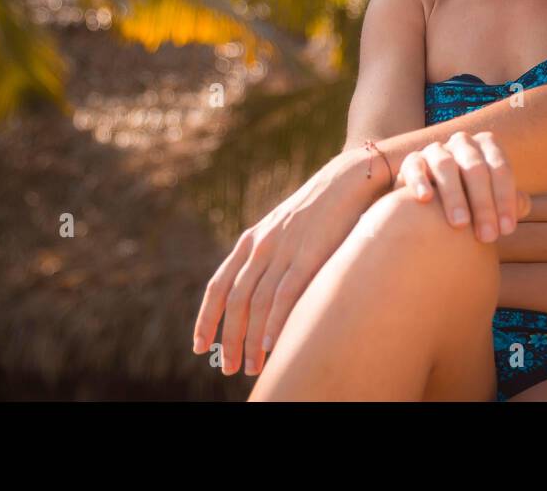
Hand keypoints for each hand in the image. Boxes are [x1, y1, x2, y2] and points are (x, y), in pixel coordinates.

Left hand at [191, 148, 382, 376]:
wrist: (347, 179)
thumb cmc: (319, 210)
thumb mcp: (283, 230)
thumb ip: (269, 257)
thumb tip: (261, 296)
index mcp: (251, 240)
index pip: (218, 285)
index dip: (206, 319)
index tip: (199, 346)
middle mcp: (260, 246)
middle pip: (235, 301)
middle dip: (229, 338)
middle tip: (230, 368)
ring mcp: (283, 249)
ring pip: (258, 302)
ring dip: (251, 339)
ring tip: (251, 366)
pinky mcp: (309, 254)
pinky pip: (286, 293)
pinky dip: (275, 321)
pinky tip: (271, 344)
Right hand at [397, 130, 530, 242]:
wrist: (435, 204)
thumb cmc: (473, 202)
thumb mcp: (493, 199)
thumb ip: (510, 202)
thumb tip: (524, 204)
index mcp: (487, 146)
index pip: (501, 169)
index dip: (505, 200)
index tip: (506, 231)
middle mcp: (462, 143)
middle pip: (475, 168)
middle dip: (483, 203)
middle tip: (487, 236)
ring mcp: (436, 150)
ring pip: (445, 165)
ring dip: (454, 195)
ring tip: (460, 225)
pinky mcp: (412, 161)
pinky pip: (414, 166)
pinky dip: (420, 181)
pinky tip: (426, 200)